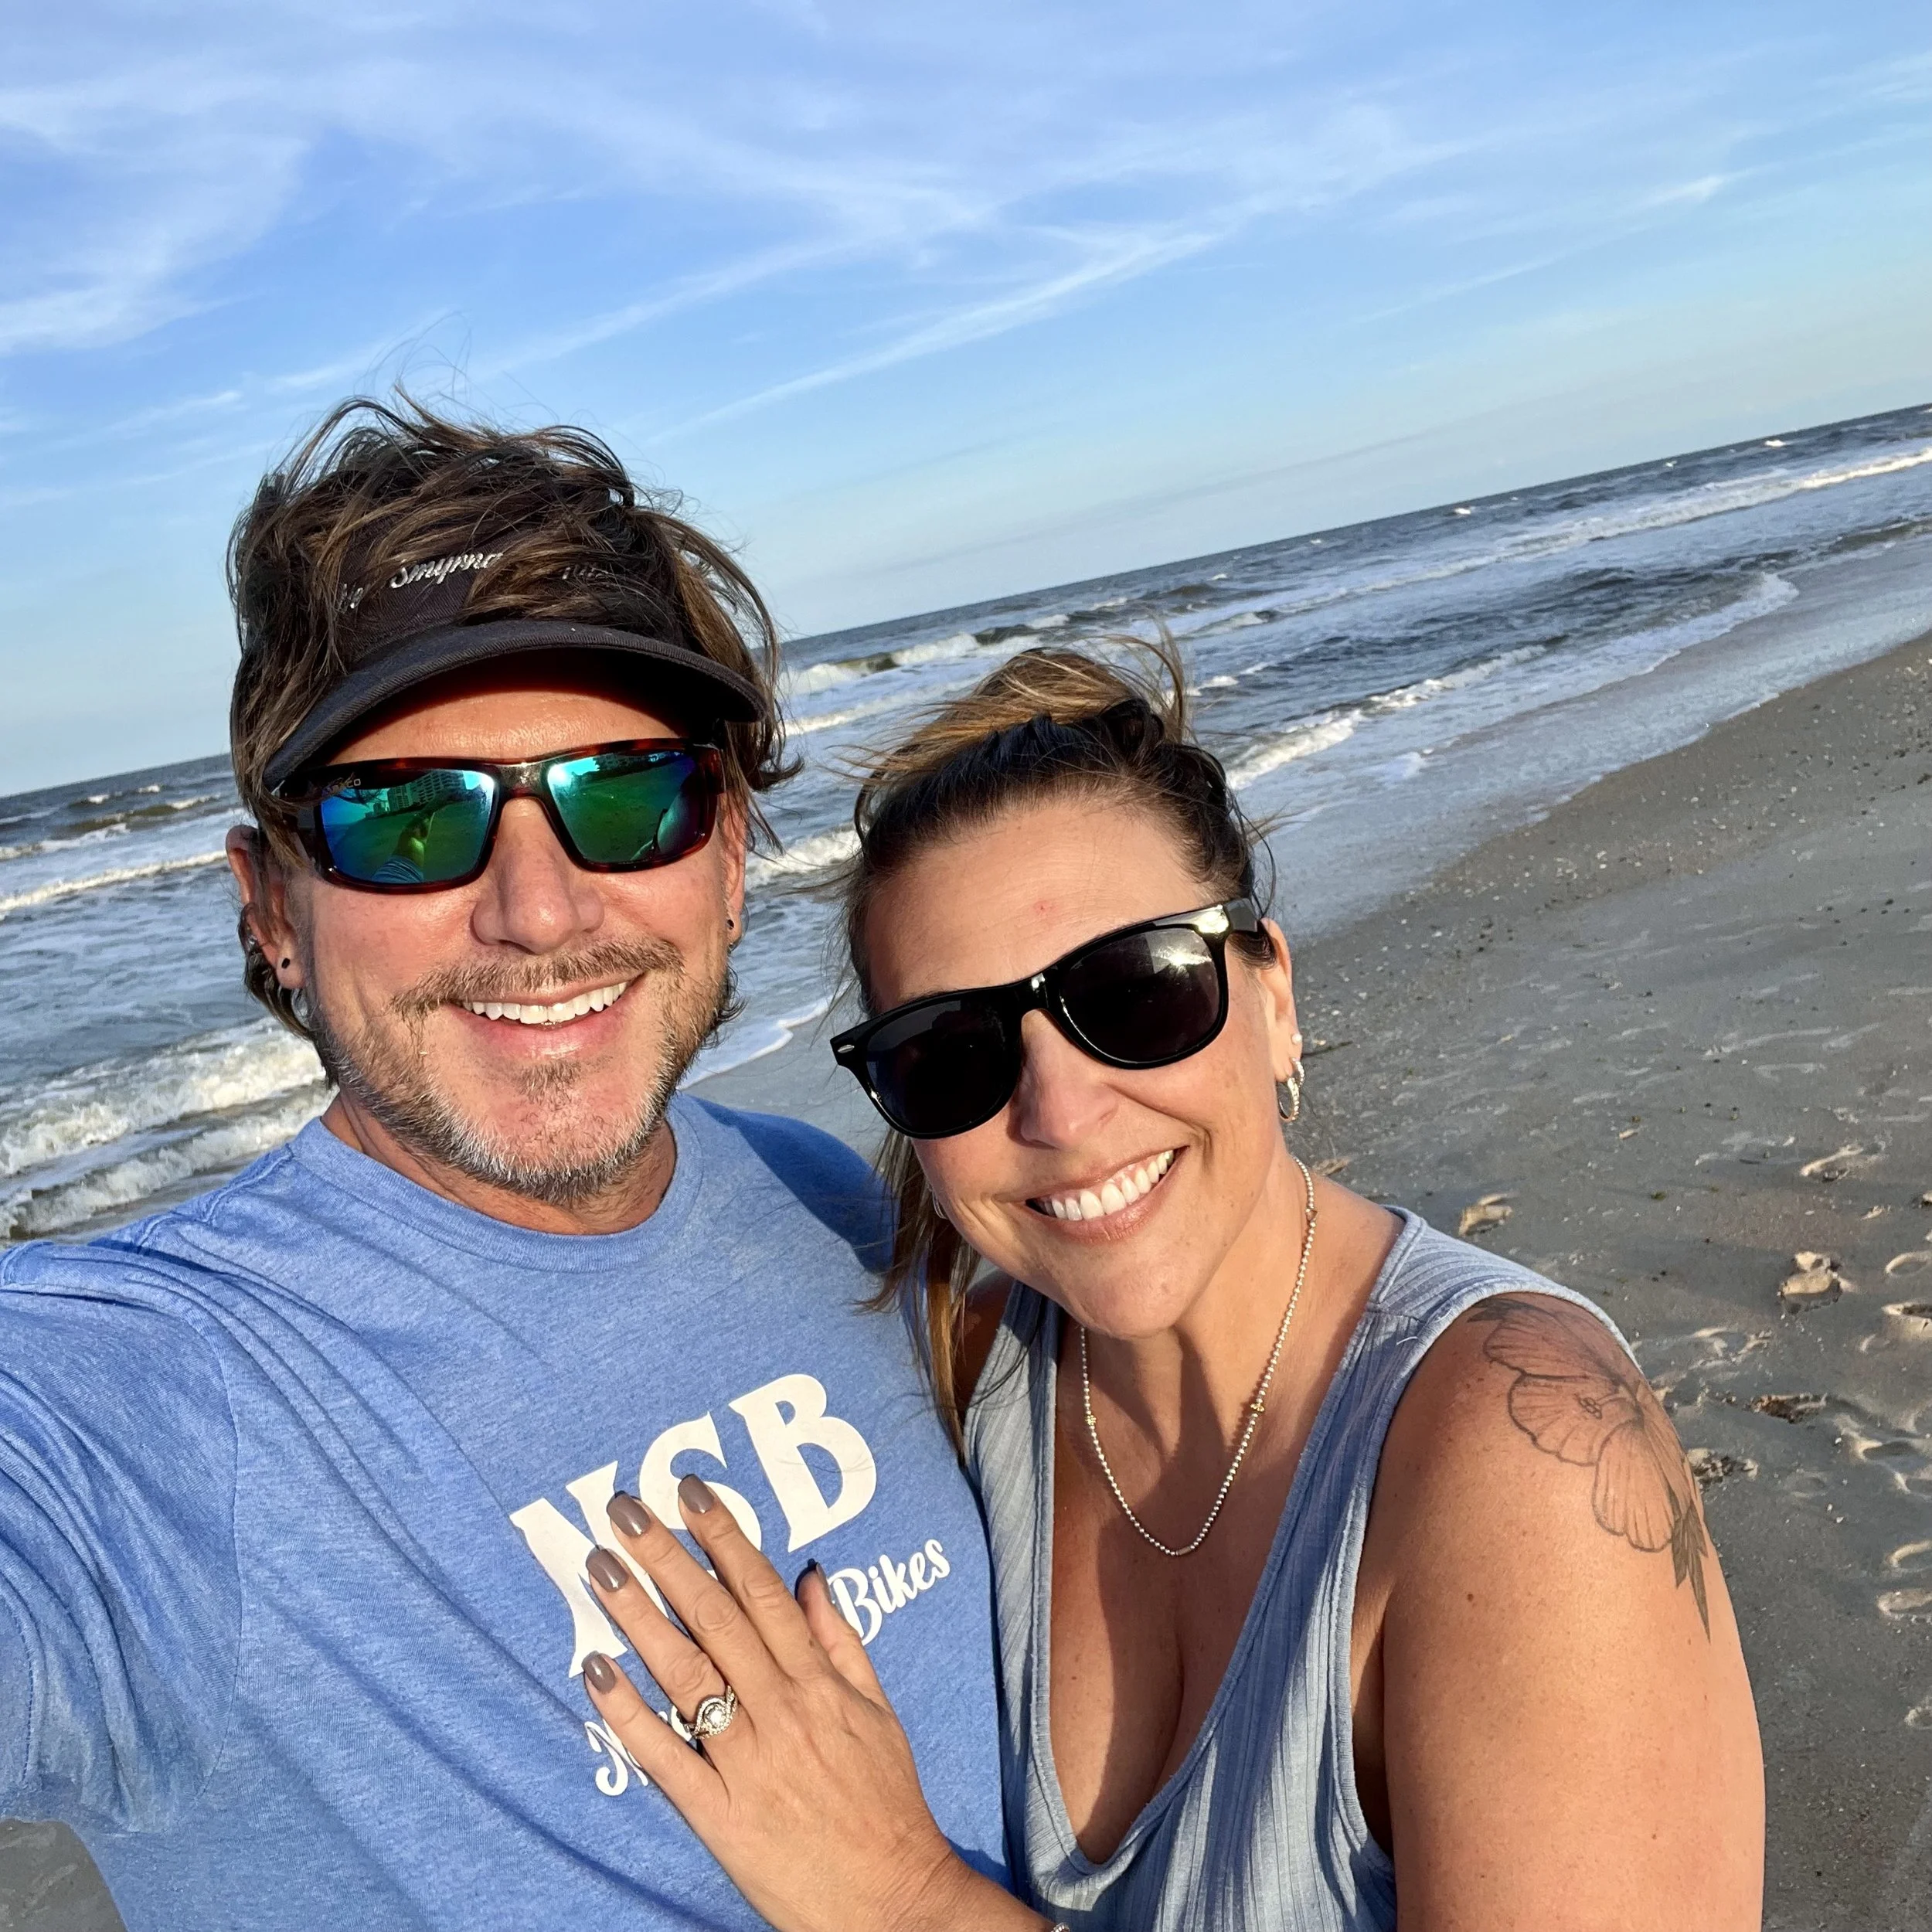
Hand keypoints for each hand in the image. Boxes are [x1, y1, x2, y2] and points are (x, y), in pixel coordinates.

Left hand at [581, 1477, 1040, 1931]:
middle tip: (622, 1509)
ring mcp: (746, 1764)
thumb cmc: (886, 1803)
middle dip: (666, 1557)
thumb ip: (839, 1641)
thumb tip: (807, 1576)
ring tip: (600, 1567)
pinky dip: (628, 1711)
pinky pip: (665, 1756)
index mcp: (819, 1683)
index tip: (688, 1492)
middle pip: (713, 1618)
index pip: (760, 1591)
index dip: (723, 1536)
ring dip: (636, 1616)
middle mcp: (781, 1712)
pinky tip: (596, 1669)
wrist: (892, 1901)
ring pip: (684, 1674)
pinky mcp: (718, 1816)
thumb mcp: (877, 1711)